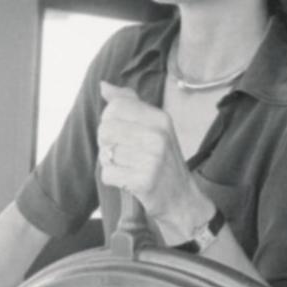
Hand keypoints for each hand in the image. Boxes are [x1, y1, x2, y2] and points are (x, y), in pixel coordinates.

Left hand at [97, 81, 209, 243]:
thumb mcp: (155, 127)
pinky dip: (113, 179)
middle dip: (107, 144)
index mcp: (160, 118)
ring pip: (105, 153)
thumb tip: (103, 86)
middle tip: (124, 155)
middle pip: (105, 129)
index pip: (115, 107)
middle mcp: (158, 135)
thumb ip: (130, 104)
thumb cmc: (163, 161)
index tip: (121, 134)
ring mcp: (152, 159)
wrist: (182, 199)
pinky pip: (108, 174)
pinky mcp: (144, 181)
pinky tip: (128, 181)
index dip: (109, 121)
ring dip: (110, 163)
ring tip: (128, 168)